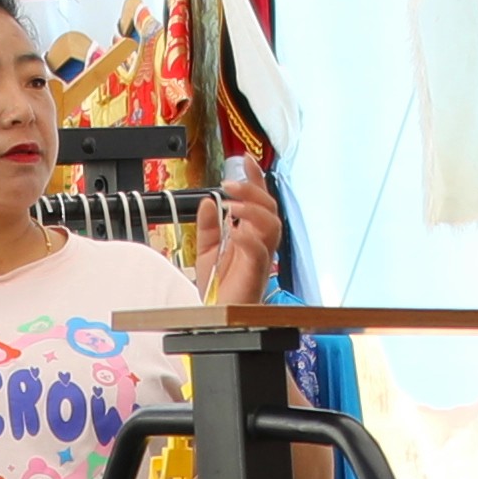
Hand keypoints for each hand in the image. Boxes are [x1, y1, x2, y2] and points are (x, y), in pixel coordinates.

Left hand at [197, 174, 282, 309]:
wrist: (216, 317)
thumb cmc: (218, 290)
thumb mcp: (206, 251)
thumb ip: (207, 226)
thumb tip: (208, 202)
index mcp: (251, 235)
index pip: (259, 201)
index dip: (255, 180)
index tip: (245, 161)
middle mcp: (260, 244)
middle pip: (270, 208)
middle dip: (253, 191)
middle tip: (229, 185)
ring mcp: (260, 258)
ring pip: (272, 226)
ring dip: (252, 210)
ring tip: (231, 205)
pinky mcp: (255, 275)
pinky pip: (260, 252)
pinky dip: (248, 238)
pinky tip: (235, 231)